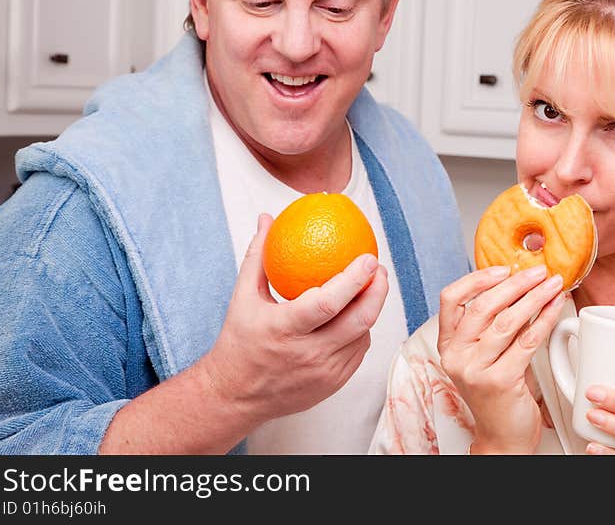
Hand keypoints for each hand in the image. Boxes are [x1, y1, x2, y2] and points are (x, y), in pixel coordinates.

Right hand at [199, 213, 388, 426]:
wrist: (235, 396)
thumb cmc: (239, 341)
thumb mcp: (242, 297)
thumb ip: (258, 255)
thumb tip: (267, 218)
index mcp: (284, 329)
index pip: (328, 303)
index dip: (354, 280)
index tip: (368, 257)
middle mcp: (307, 354)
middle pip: (358, 321)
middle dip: (377, 291)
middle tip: (380, 270)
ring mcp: (323, 373)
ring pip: (362, 336)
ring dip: (371, 310)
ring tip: (373, 287)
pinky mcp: (332, 385)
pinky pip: (357, 353)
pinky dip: (361, 331)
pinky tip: (359, 313)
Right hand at [437, 265, 564, 454]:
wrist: (503, 438)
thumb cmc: (499, 394)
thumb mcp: (486, 356)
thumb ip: (493, 326)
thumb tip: (519, 286)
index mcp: (448, 345)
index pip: (451, 300)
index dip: (477, 279)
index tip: (503, 269)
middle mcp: (456, 356)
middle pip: (482, 306)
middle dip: (515, 284)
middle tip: (539, 271)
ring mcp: (475, 370)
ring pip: (506, 321)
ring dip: (534, 297)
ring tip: (553, 285)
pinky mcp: (498, 381)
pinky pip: (526, 341)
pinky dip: (545, 320)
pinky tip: (556, 308)